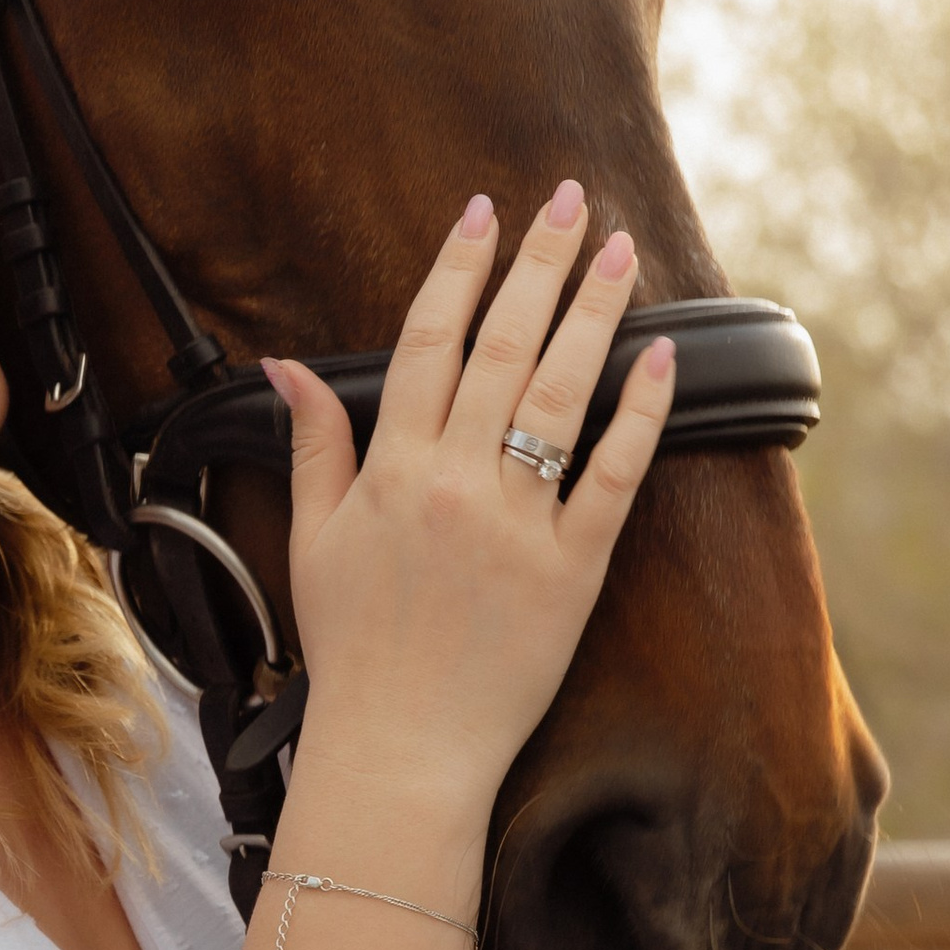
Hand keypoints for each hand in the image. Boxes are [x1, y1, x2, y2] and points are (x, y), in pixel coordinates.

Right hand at [268, 185, 674, 815]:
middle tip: (566, 199)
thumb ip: (311, 445)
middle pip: (502, 348)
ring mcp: (517, 524)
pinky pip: (614, 476)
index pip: (426, 343)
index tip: (482, 213)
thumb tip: (285, 368)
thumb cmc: (355, 651)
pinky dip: (642, 413)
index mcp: (390, 471)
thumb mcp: (313, 541)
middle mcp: (454, 484)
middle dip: (536, 264)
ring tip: (621, 249)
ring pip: (561, 394)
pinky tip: (664, 357)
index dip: (457, 270)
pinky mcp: (573, 570)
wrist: (400, 750)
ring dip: (594, 313)